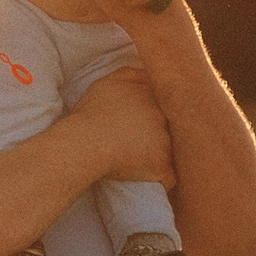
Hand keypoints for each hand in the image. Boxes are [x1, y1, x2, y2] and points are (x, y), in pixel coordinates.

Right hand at [67, 72, 174, 190]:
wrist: (85, 143)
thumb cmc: (91, 114)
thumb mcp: (107, 82)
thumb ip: (130, 75)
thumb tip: (146, 74)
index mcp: (152, 96)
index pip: (163, 104)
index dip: (152, 115)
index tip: (138, 124)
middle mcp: (164, 117)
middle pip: (169, 126)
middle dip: (159, 134)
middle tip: (138, 142)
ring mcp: (166, 142)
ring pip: (170, 150)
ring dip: (160, 155)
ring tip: (138, 160)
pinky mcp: (163, 166)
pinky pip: (169, 177)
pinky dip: (161, 180)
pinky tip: (150, 180)